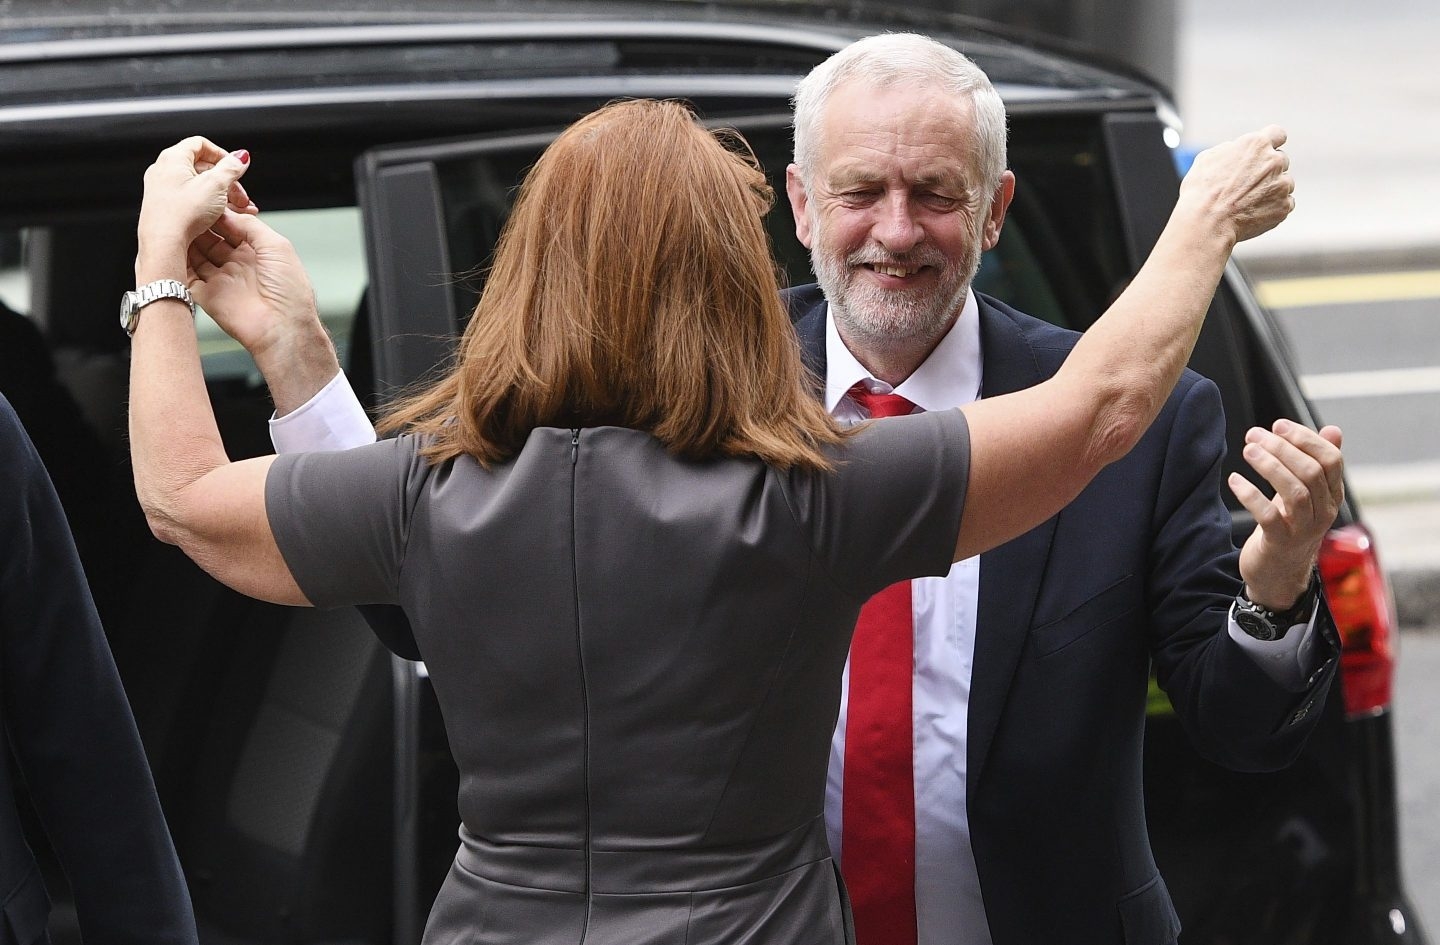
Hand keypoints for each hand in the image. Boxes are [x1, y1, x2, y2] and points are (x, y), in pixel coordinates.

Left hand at [138, 137, 255, 253]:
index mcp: (172, 158)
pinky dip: (208, 205)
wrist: (163, 243)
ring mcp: (162, 189)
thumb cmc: (181, 214)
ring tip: (237, 211)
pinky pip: (190, 200)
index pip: (201, 144)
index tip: (235, 169)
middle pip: (202, 167)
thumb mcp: (215, 186)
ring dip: (222, 196)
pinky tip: (220, 218)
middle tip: (241, 197)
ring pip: (198, 186)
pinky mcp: (164, 207)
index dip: (222, 155)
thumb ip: (231, 168)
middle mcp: (163, 171)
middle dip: (227, 182)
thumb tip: (240, 157)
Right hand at [187, 210, 339, 414]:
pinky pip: (187, 277)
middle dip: (199, 225)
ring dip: (186, 241)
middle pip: (212, 239)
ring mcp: (222, 280)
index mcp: (257, 253)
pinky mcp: (207, 297)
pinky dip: (177, 264)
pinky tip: (169, 248)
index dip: (218, 214)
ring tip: (174, 223)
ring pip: (197, 255)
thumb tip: (228, 214)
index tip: (204, 201)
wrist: (283, 327)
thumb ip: (250, 226)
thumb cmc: (289, 290)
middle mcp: (238, 265)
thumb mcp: (276, 246)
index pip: (232, 227)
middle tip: (185, 210)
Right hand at [1179, 126, 1294, 245]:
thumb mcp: (1208, 158)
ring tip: (1248, 201)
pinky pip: (1285, 203)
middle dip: (1268, 169)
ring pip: (1284, 183)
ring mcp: (1282, 184)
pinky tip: (1254, 212)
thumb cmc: (1201, 191)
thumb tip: (1236, 149)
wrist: (1206, 222)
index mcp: (1257, 144)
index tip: (1266, 152)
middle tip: (1248, 184)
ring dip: (1272, 189)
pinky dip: (1274, 207)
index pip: (1277, 134)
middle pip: (1281, 160)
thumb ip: (1230, 149)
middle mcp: (1274, 161)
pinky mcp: (1284, 205)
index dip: (1271, 143)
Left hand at [1230, 420, 1343, 609]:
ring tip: (1247, 450)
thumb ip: (1318, 462)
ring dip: (1269, 466)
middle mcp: (1324, 512)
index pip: (1330, 460)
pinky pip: (1268, 516)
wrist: (1278, 572)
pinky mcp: (1281, 543)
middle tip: (1254, 435)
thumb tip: (1334, 429)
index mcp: (1332, 495)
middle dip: (1282, 448)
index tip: (1278, 425)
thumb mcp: (1306, 492)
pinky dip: (1251, 495)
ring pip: (1294, 492)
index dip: (1305, 439)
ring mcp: (1304, 529)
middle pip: (1311, 472)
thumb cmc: (1290, 525)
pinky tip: (1235, 480)